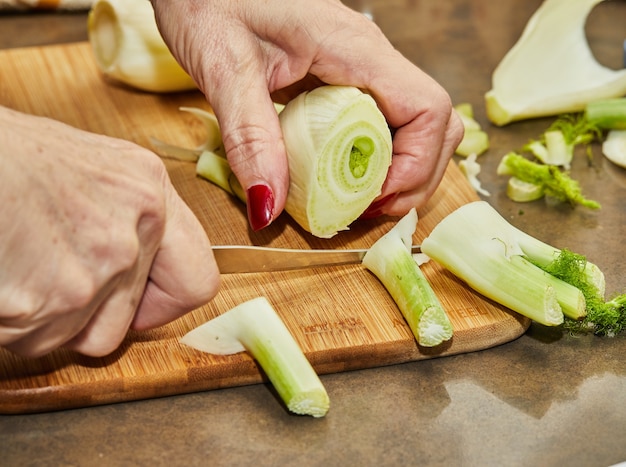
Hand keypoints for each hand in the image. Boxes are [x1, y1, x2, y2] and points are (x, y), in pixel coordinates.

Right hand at [0, 107, 219, 357]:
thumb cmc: (7, 156)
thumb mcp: (87, 168)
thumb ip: (122, 217)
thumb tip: (138, 265)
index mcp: (148, 190)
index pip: (198, 281)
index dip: (162, 304)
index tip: (137, 302)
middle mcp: (135, 228)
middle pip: (125, 324)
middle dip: (86, 318)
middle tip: (50, 282)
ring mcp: (98, 266)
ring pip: (79, 337)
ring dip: (43, 320)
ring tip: (17, 267)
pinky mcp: (54, 297)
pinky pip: (35, 339)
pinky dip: (12, 321)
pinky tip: (4, 276)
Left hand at [151, 0, 463, 228]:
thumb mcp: (224, 68)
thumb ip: (249, 137)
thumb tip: (268, 208)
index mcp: (356, 50)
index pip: (430, 109)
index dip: (416, 165)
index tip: (371, 199)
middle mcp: (370, 58)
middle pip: (435, 123)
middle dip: (415, 177)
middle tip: (368, 210)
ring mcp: (360, 67)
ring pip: (413, 125)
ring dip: (399, 171)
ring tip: (358, 201)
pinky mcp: (341, 76)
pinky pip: (381, 122)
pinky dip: (373, 159)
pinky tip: (340, 177)